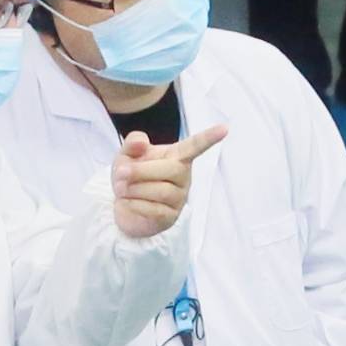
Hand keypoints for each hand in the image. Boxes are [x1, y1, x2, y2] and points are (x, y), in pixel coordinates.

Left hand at [110, 123, 225, 239]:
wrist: (120, 205)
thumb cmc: (130, 175)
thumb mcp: (126, 155)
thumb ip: (132, 143)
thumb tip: (141, 142)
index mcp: (176, 156)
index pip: (195, 146)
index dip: (209, 138)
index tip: (224, 129)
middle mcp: (183, 176)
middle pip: (173, 170)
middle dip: (142, 171)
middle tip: (120, 173)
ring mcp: (179, 198)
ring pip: (163, 192)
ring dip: (135, 189)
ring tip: (120, 189)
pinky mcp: (171, 217)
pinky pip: (156, 210)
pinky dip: (135, 204)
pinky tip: (126, 202)